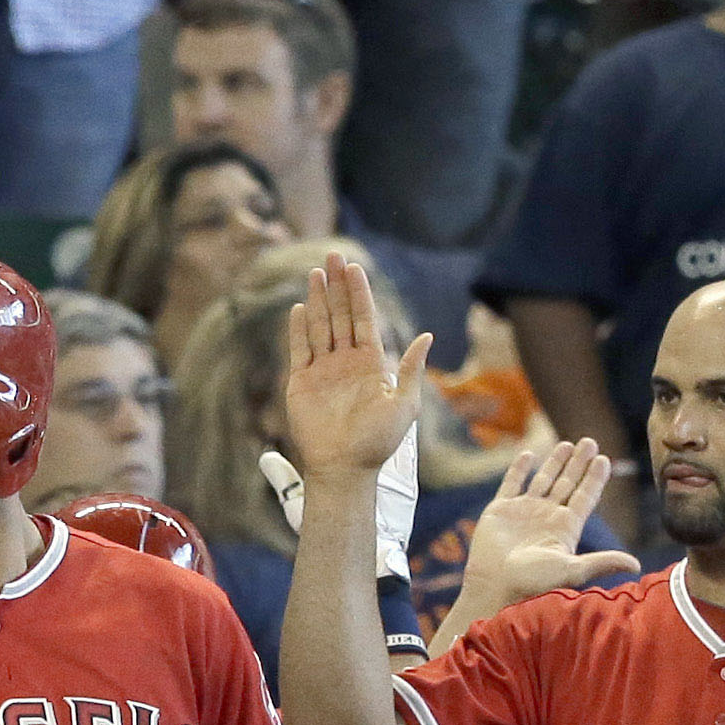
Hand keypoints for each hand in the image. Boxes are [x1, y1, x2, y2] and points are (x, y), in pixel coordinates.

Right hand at [282, 252, 430, 483]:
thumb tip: (426, 335)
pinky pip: (299, 350)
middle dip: (337, 286)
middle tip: (333, 257)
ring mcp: (323, 371)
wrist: (345, 467)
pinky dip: (298, 329)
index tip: (355, 268)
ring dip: (318, 299)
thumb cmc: (378, 441)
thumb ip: (411, 369)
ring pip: (320, 326)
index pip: (364, 319)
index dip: (359, 293)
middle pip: (340, 315)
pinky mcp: (301, 383)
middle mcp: (346, 362)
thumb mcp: (405, 404)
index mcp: (371, 363)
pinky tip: (299, 308)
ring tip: (315, 273)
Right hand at [461, 437, 641, 608]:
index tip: (603, 459)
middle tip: (590, 442)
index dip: (594, 478)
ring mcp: (523, 513)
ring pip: (542, 480)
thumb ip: (602, 562)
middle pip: (567, 484)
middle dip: (579, 463)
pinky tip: (528, 454)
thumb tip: (637, 565)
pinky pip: (511, 484)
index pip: (585, 497)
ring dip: (554, 462)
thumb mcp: (571, 570)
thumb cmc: (532, 583)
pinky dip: (519, 469)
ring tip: (567, 444)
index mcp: (565, 528)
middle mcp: (546, 517)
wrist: (494, 587)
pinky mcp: (499, 511)